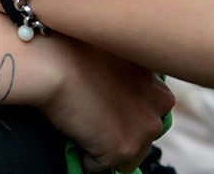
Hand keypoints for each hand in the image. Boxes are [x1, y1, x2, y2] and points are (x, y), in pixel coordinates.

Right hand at [37, 35, 174, 172]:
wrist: (53, 62)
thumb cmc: (74, 51)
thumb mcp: (117, 57)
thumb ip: (130, 78)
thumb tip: (118, 96)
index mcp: (160, 91)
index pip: (148, 117)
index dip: (123, 114)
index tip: (103, 107)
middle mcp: (158, 112)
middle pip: (140, 139)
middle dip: (117, 133)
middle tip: (90, 115)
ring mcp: (141, 132)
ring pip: (124, 157)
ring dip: (102, 146)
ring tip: (80, 122)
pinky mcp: (120, 150)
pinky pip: (97, 165)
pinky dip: (82, 154)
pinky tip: (71, 130)